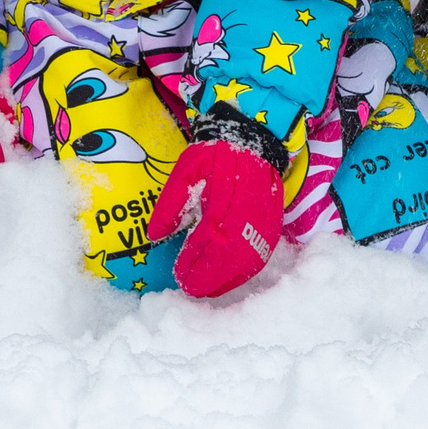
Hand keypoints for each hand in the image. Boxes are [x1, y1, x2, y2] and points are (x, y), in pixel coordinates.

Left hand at [145, 112, 288, 298]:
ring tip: (205, 289)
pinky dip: (243, 272)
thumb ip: (171, 203)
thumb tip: (155, 234)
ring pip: (245, 262)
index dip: (192, 262)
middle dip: (207, 278)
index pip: (206, 241)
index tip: (178, 274)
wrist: (254, 139)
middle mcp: (245, 215)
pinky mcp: (272, 225)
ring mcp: (262, 222)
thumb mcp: (187, 170)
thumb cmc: (216, 154)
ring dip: (225, 280)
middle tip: (189, 288)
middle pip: (227, 258)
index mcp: (222, 200)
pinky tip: (228, 278)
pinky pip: (260, 256)